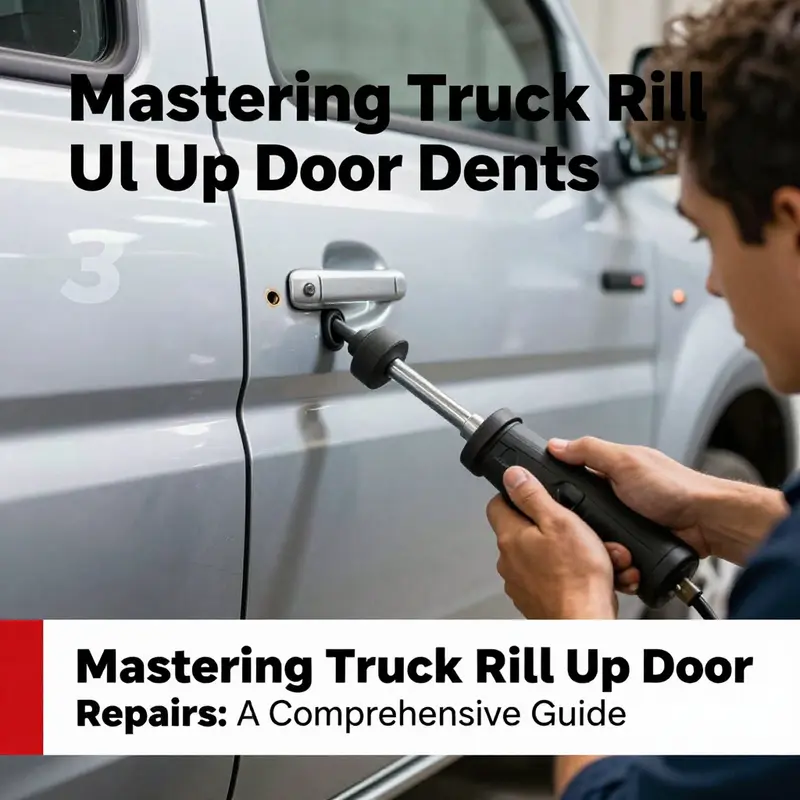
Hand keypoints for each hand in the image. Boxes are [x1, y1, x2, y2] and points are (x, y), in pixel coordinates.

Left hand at [486, 465, 617, 619]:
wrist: (584, 624)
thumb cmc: (577, 579)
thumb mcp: (560, 521)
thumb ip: (533, 496)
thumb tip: (512, 475)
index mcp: (510, 536)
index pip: (497, 504)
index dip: (516, 494)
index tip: (534, 494)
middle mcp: (509, 561)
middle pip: (522, 530)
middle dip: (550, 526)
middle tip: (575, 528)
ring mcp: (520, 583)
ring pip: (540, 555)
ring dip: (564, 551)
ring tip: (591, 554)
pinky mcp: (534, 599)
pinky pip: (549, 577)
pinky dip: (567, 573)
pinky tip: (587, 573)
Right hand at [546, 437, 716, 591]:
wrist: (707, 522)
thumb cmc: (675, 487)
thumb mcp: (626, 462)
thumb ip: (589, 452)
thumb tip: (557, 445)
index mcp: (611, 474)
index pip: (573, 482)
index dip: (562, 494)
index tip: (554, 505)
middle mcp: (617, 500)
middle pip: (582, 520)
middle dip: (585, 531)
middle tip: (591, 533)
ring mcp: (627, 526)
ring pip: (598, 545)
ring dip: (604, 552)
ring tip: (617, 551)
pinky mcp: (637, 549)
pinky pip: (618, 563)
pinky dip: (620, 566)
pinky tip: (626, 564)